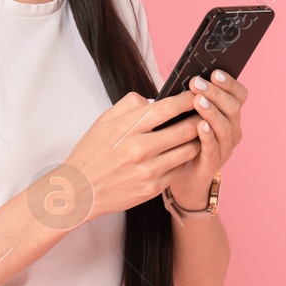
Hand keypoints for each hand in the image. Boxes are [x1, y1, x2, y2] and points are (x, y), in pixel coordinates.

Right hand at [56, 89, 202, 221]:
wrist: (79, 191)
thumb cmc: (91, 153)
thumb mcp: (103, 122)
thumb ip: (129, 105)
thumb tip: (155, 99)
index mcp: (127, 128)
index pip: (167, 108)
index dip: (186, 100)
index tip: (196, 94)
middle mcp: (140, 149)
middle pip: (185, 129)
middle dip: (199, 119)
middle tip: (205, 113)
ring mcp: (148, 171)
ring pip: (188, 150)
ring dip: (196, 140)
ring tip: (196, 133)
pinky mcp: (153, 188)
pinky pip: (179, 169)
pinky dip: (183, 159)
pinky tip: (180, 153)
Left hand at [163, 71, 248, 208]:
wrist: (180, 175)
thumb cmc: (182, 138)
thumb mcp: (186, 115)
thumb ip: (188, 98)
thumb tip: (180, 76)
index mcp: (229, 115)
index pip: (239, 95)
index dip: (230, 83)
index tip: (214, 72)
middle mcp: (232, 130)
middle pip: (233, 108)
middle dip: (215, 93)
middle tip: (196, 82)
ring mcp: (225, 148)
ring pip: (225, 127)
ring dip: (211, 111)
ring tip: (197, 100)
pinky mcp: (213, 163)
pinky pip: (214, 148)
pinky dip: (208, 136)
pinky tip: (200, 125)